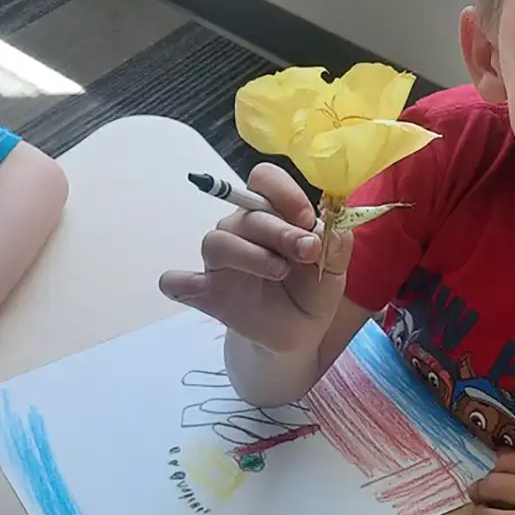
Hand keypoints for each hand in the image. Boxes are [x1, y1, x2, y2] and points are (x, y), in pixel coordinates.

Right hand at [156, 163, 352, 355]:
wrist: (300, 334)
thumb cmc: (313, 291)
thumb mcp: (335, 269)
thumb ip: (335, 246)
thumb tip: (327, 230)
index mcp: (273, 214)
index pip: (264, 180)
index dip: (284, 192)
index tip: (307, 220)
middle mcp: (242, 231)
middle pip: (246, 214)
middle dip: (280, 231)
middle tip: (307, 252)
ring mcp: (221, 262)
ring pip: (217, 241)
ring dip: (250, 254)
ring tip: (279, 272)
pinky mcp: (207, 293)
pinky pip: (178, 282)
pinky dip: (180, 282)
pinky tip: (191, 289)